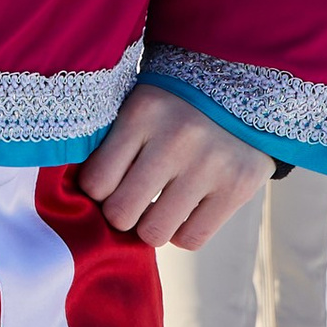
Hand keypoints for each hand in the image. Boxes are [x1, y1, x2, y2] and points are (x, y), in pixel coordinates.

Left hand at [75, 84, 272, 249]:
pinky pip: (190, 239)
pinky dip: (180, 232)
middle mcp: (176, 138)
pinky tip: (182, 210)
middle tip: (127, 200)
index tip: (104, 184)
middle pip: (121, 213)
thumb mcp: (139, 105)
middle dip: (119, 213)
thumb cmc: (173, 104)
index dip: (95, 190)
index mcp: (142, 112)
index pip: (96, 181)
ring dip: (150, 226)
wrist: (243, 87)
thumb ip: (113, 142)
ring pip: (155, 232)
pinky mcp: (237, 188)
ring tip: (155, 206)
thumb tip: (83, 195)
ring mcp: (209, 166)